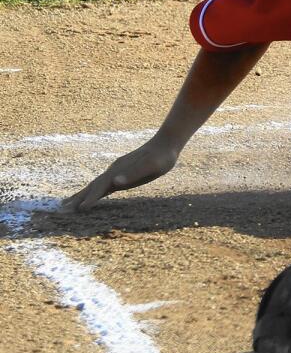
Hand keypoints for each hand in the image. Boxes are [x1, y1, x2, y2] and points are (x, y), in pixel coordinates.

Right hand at [62, 140, 178, 211]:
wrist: (166, 143)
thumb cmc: (162, 157)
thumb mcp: (152, 166)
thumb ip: (134, 174)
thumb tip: (115, 182)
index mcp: (119, 170)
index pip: (101, 186)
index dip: (91, 198)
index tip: (80, 209)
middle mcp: (114, 170)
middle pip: (92, 186)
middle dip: (78, 197)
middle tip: (62, 208)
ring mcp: (117, 171)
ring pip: (96, 185)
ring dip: (82, 194)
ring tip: (69, 203)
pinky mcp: (122, 172)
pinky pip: (104, 184)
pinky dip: (95, 191)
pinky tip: (92, 196)